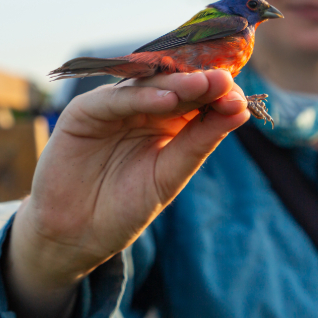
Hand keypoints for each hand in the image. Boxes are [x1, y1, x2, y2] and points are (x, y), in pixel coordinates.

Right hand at [4, 70, 248, 317]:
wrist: (76, 234)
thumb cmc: (123, 206)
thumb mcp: (169, 176)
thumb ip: (198, 143)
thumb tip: (240, 111)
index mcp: (167, 122)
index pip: (198, 99)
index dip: (219, 96)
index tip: (241, 101)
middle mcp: (142, 108)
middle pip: (176, 86)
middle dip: (203, 85)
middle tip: (227, 83)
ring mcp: (114, 107)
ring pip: (149, 86)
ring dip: (179, 83)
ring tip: (206, 85)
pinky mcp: (84, 112)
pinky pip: (115, 99)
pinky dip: (141, 97)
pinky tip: (168, 100)